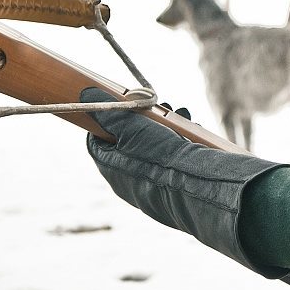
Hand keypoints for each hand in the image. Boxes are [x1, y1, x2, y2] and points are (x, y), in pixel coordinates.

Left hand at [82, 87, 289, 276]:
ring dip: (168, 128)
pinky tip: (195, 132)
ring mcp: (156, 188)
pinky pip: (176, 162)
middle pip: (131, 141)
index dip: (109, 116)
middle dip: (145, 118)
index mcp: (114, 170)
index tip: (124, 101)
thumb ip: (112, 113)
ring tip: (183, 115)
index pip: (99, 140)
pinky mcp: (179, 190)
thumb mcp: (135, 129)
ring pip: (156, 149)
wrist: (204, 194)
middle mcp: (132, 182)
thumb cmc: (165, 162)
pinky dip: (184, 143)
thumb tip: (85, 95)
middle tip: (161, 105)